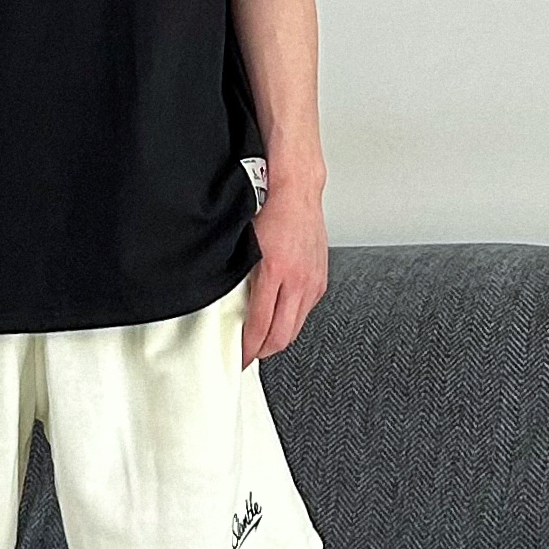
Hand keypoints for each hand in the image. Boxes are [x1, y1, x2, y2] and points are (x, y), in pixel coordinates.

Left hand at [240, 183, 327, 368]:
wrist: (297, 190)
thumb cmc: (269, 210)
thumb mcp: (245, 245)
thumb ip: (239, 277)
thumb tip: (228, 305)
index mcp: (275, 271)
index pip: (260, 326)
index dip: (248, 348)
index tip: (239, 357)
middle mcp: (298, 280)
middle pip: (282, 336)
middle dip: (263, 351)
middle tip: (248, 354)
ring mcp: (312, 282)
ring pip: (295, 327)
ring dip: (278, 338)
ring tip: (261, 340)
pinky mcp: (320, 280)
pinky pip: (305, 312)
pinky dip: (291, 320)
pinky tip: (279, 317)